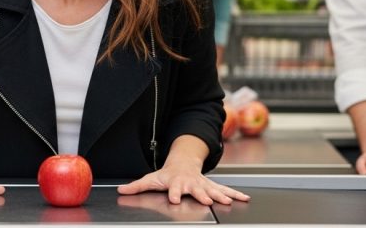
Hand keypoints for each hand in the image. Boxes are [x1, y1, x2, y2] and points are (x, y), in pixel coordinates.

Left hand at [118, 165, 248, 205]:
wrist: (182, 164)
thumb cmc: (166, 174)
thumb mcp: (151, 179)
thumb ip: (137, 186)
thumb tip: (121, 190)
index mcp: (176, 183)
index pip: (174, 189)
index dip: (174, 193)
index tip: (175, 199)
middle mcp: (191, 183)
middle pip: (196, 190)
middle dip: (202, 195)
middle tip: (208, 201)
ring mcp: (202, 184)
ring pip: (213, 190)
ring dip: (221, 195)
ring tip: (228, 201)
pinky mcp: (211, 186)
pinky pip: (224, 190)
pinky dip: (235, 194)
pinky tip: (244, 199)